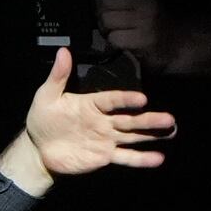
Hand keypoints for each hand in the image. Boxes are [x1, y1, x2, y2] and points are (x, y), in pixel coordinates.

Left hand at [18, 44, 173, 177]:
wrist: (38, 149)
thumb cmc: (43, 119)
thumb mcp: (47, 96)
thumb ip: (58, 76)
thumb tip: (63, 51)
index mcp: (92, 104)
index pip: (112, 100)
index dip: (126, 100)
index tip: (142, 100)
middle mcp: (104, 121)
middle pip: (130, 119)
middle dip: (149, 119)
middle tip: (169, 118)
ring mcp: (106, 139)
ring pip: (133, 136)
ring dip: (152, 135)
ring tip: (171, 130)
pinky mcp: (105, 156)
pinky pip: (125, 157)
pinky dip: (141, 159)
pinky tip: (158, 159)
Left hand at [95, 0, 186, 68]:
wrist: (170, 39)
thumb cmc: (148, 16)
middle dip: (104, 8)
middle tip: (113, 13)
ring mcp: (146, 19)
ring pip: (107, 19)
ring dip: (108, 26)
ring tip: (119, 26)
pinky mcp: (143, 38)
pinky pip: (114, 37)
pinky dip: (115, 40)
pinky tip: (124, 37)